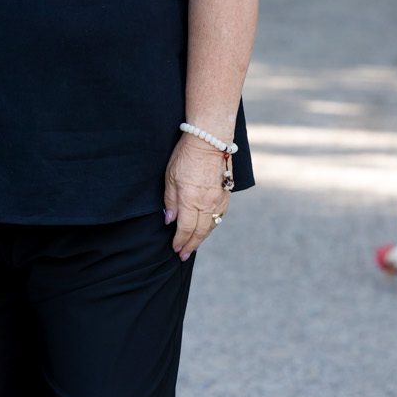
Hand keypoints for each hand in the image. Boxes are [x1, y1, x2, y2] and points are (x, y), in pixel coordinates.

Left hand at [162, 133, 230, 260]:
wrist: (209, 141)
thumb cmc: (186, 157)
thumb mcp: (170, 178)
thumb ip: (170, 201)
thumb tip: (170, 221)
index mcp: (191, 201)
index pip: (186, 229)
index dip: (180, 241)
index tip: (175, 249)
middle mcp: (207, 204)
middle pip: (201, 232)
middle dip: (191, 245)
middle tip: (184, 255)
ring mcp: (219, 199)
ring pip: (212, 225)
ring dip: (202, 237)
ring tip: (194, 245)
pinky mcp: (226, 194)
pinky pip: (219, 216)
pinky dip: (212, 225)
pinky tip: (207, 228)